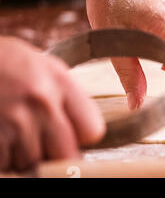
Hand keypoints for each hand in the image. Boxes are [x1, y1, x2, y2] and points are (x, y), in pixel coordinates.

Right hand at [0, 37, 104, 170]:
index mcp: (60, 82)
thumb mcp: (44, 67)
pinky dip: (4, 158)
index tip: (72, 133)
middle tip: (43, 142)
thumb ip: (66, 98)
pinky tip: (2, 137)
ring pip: (33, 163)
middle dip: (55, 153)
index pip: (92, 130)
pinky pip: (5, 164)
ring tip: (15, 133)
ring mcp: (13, 120)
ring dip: (25, 157)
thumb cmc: (6, 63)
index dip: (81, 137)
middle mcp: (41, 102)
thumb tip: (82, 135)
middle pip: (65, 154)